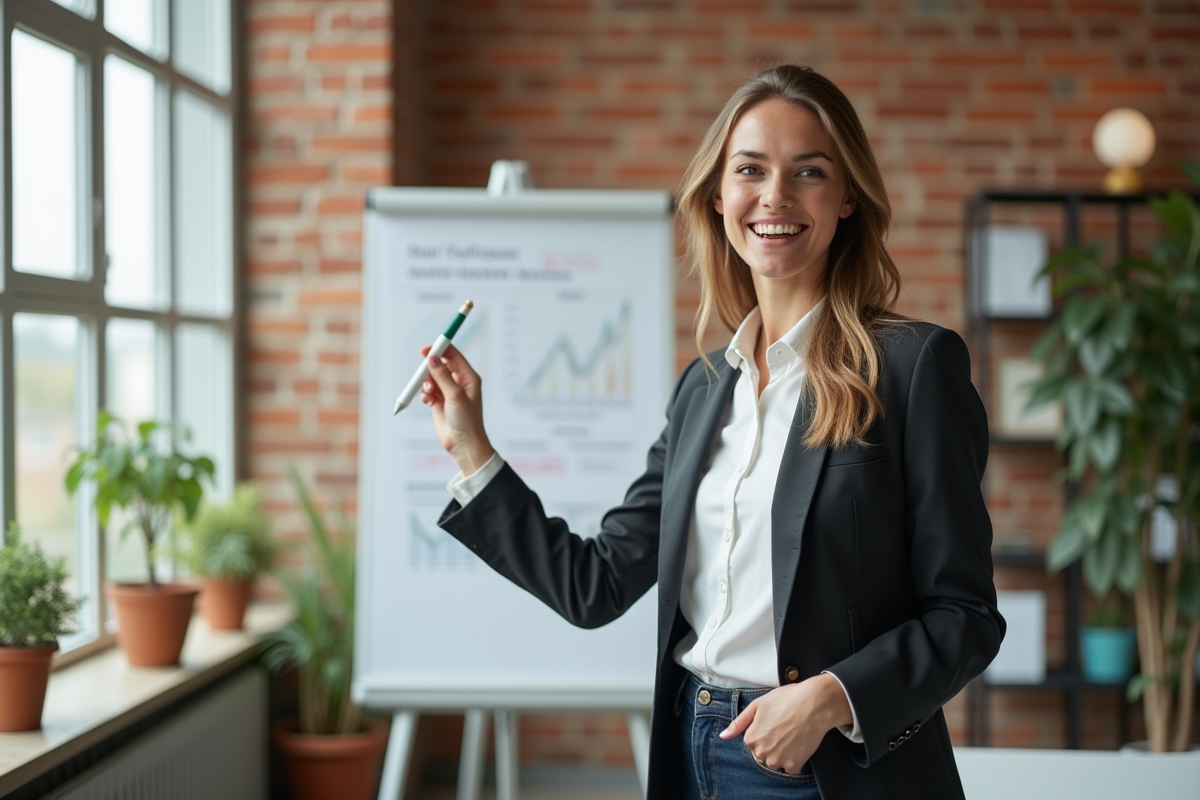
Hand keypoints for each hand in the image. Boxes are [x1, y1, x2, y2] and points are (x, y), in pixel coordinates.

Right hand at [419, 344, 494, 474]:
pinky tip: (428, 401)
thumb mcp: (455, 395)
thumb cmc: (467, 421)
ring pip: (432, 378)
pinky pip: (428, 391)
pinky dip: (425, 394)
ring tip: (429, 392)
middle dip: (430, 368)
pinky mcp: (438, 402)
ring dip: (427, 382)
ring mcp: (448, 392)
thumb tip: (432, 359)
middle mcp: (458, 383)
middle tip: (422, 371)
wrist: (463, 444)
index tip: (426, 349)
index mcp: (468, 377)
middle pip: (440, 365)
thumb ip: (442, 376)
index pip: (453, 356)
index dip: (440, 350)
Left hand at [718, 673, 852, 774]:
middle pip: (763, 754)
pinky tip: (799, 744)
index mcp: (751, 738)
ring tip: (792, 735)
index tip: (774, 722)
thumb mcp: (757, 705)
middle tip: (784, 728)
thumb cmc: (786, 700)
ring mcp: (778, 760)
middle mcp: (762, 752)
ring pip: (776, 762)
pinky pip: (791, 768)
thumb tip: (723, 736)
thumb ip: (739, 723)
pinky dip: (795, 759)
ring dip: (783, 753)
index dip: (763, 731)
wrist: (814, 704)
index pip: (752, 742)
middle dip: (771, 744)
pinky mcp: (795, 765)